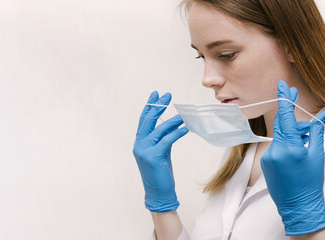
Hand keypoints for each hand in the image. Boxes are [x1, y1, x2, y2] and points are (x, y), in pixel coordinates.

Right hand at [133, 91, 188, 211]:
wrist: (158, 193)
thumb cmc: (160, 173)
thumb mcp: (161, 153)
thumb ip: (163, 139)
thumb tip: (173, 126)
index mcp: (139, 142)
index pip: (144, 120)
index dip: (150, 106)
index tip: (156, 94)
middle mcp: (139, 144)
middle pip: (148, 120)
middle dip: (157, 106)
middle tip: (167, 95)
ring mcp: (144, 150)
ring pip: (159, 130)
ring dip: (172, 121)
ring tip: (183, 115)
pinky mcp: (153, 156)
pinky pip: (166, 140)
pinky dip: (176, 133)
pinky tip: (184, 129)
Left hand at [260, 80, 324, 235]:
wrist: (299, 207)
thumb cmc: (312, 182)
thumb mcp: (317, 156)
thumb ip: (316, 133)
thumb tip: (322, 116)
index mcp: (290, 148)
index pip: (286, 118)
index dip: (285, 100)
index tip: (283, 86)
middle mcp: (276, 151)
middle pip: (282, 124)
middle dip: (290, 113)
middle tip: (294, 97)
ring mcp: (268, 157)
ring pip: (280, 136)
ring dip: (292, 132)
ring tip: (306, 137)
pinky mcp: (265, 163)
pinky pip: (276, 147)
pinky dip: (286, 144)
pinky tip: (297, 149)